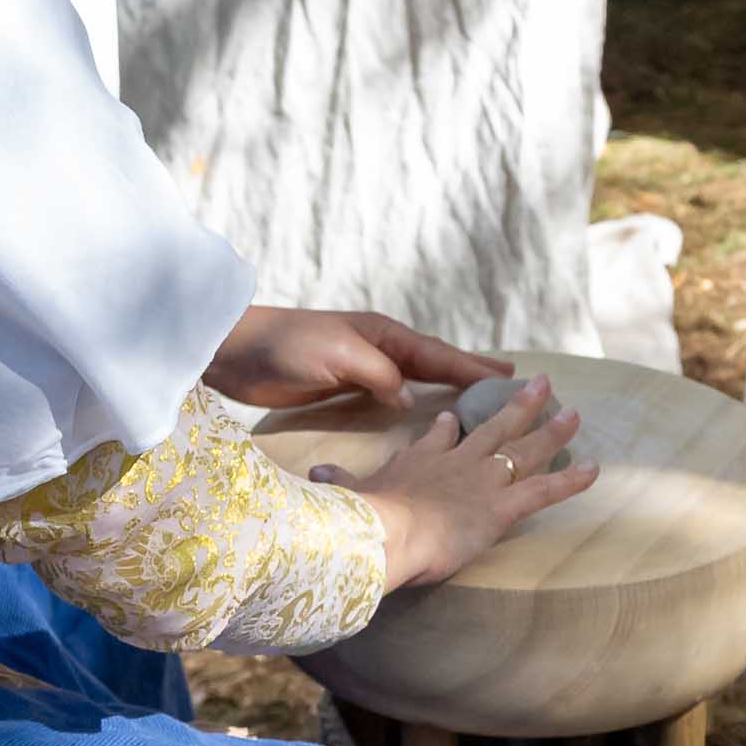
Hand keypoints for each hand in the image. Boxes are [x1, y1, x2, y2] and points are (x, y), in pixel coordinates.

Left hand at [206, 305, 508, 411]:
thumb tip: (408, 398)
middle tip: (510, 382)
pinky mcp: (342, 385)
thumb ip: (377, 375)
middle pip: (435, 361)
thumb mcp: (338, 356)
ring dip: (448, 385)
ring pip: (416, 376)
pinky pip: (391, 392)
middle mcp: (379, 348)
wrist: (234, 350)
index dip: (473, 368)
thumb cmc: (285, 346)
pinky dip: (416, 398)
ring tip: (478, 395)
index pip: (437, 355)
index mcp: (383, 335)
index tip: (509, 378)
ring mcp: (362, 366)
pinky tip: (422, 410)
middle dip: (471, 371)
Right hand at [319, 374, 597, 588]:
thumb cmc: (362, 518)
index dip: (449, 427)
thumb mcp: (345, 494)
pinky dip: (572, 480)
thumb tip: (315, 471)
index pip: (439, 438)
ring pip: (525, 449)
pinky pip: (544, 490)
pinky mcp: (501, 507)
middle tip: (542, 384)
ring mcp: (483, 481)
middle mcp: (458, 463)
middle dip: (520, 406)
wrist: (382, 531)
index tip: (454, 416)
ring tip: (576, 411)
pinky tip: (595, 469)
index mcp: (420, 461)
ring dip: (553, 430)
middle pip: (494, 428)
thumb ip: (337, 481)